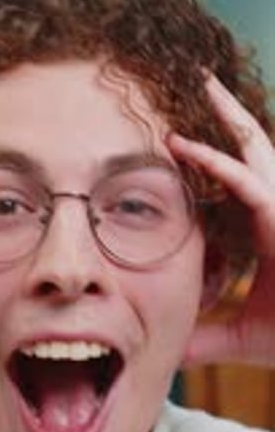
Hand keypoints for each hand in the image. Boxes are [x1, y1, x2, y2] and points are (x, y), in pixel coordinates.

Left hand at [169, 74, 274, 366]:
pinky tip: (184, 147)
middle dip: (229, 113)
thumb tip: (168, 353)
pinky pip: (250, 186)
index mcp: (271, 227)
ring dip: (228, 118)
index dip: (211, 154)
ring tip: (203, 83)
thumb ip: (205, 339)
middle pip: (255, 148)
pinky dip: (218, 165)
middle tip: (201, 78)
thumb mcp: (242, 337)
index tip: (175, 139)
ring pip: (256, 152)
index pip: (239, 178)